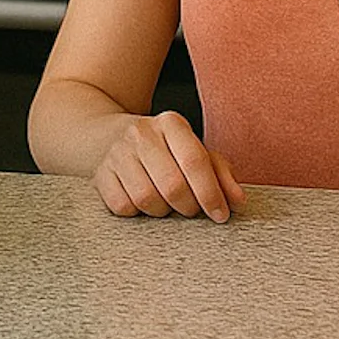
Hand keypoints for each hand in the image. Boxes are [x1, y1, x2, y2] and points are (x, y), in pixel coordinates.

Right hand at [91, 111, 248, 221]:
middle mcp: (141, 133)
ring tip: (166, 203)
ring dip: (162, 211)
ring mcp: (117, 153)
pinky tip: (141, 201)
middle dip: (189, 207)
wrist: (105, 137)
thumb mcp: (193, 151)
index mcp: (171, 123)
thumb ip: (220, 173)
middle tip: (191, 209)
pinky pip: (123, 206)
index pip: (195, 161)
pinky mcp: (100, 174)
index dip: (211, 193)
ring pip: (147, 199)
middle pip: (173, 185)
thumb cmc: (161, 149)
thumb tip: (237, 201)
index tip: (221, 215)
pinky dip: (137, 212)